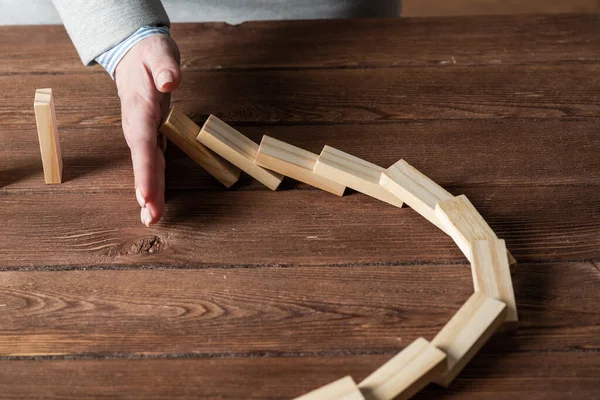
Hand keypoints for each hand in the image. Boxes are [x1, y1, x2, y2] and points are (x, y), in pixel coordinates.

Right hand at [115, 34, 180, 226]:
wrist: (134, 55)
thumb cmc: (150, 55)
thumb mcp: (159, 53)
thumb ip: (165, 66)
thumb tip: (169, 82)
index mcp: (140, 109)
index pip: (142, 144)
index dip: (144, 170)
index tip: (145, 194)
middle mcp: (138, 127)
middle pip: (142, 163)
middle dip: (147, 191)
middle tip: (151, 218)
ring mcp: (143, 134)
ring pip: (147, 167)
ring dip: (150, 194)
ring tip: (152, 219)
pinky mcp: (150, 137)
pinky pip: (152, 164)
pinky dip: (154, 183)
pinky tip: (154, 202)